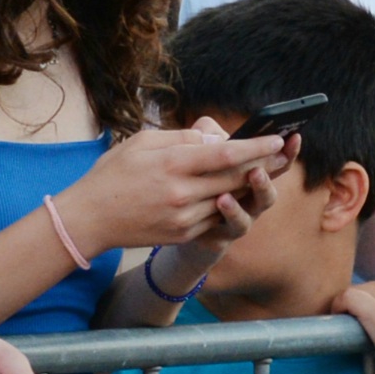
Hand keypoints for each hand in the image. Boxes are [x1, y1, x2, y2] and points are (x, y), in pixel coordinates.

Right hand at [74, 122, 291, 253]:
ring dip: (250, 186)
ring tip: (266, 171)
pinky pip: (216, 218)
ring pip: (230, 199)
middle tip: (283, 153)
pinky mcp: (183, 235)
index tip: (277, 138)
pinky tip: (239, 193)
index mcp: (172, 164)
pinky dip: (230, 205)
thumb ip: (181, 138)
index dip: (257, 146)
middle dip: (264, 165)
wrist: (90, 219)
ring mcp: (184, 218)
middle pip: (236, 178)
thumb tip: (214, 139)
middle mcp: (182, 193)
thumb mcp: (142, 142)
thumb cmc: (114, 174)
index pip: (226, 154)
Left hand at [333, 274, 374, 373]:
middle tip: (357, 324)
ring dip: (348, 306)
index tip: (370, 320)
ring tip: (346, 323)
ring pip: (356, 291)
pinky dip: (338, 306)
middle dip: (361, 304)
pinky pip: (347, 297)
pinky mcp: (373, 311)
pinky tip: (338, 319)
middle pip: (368, 289)